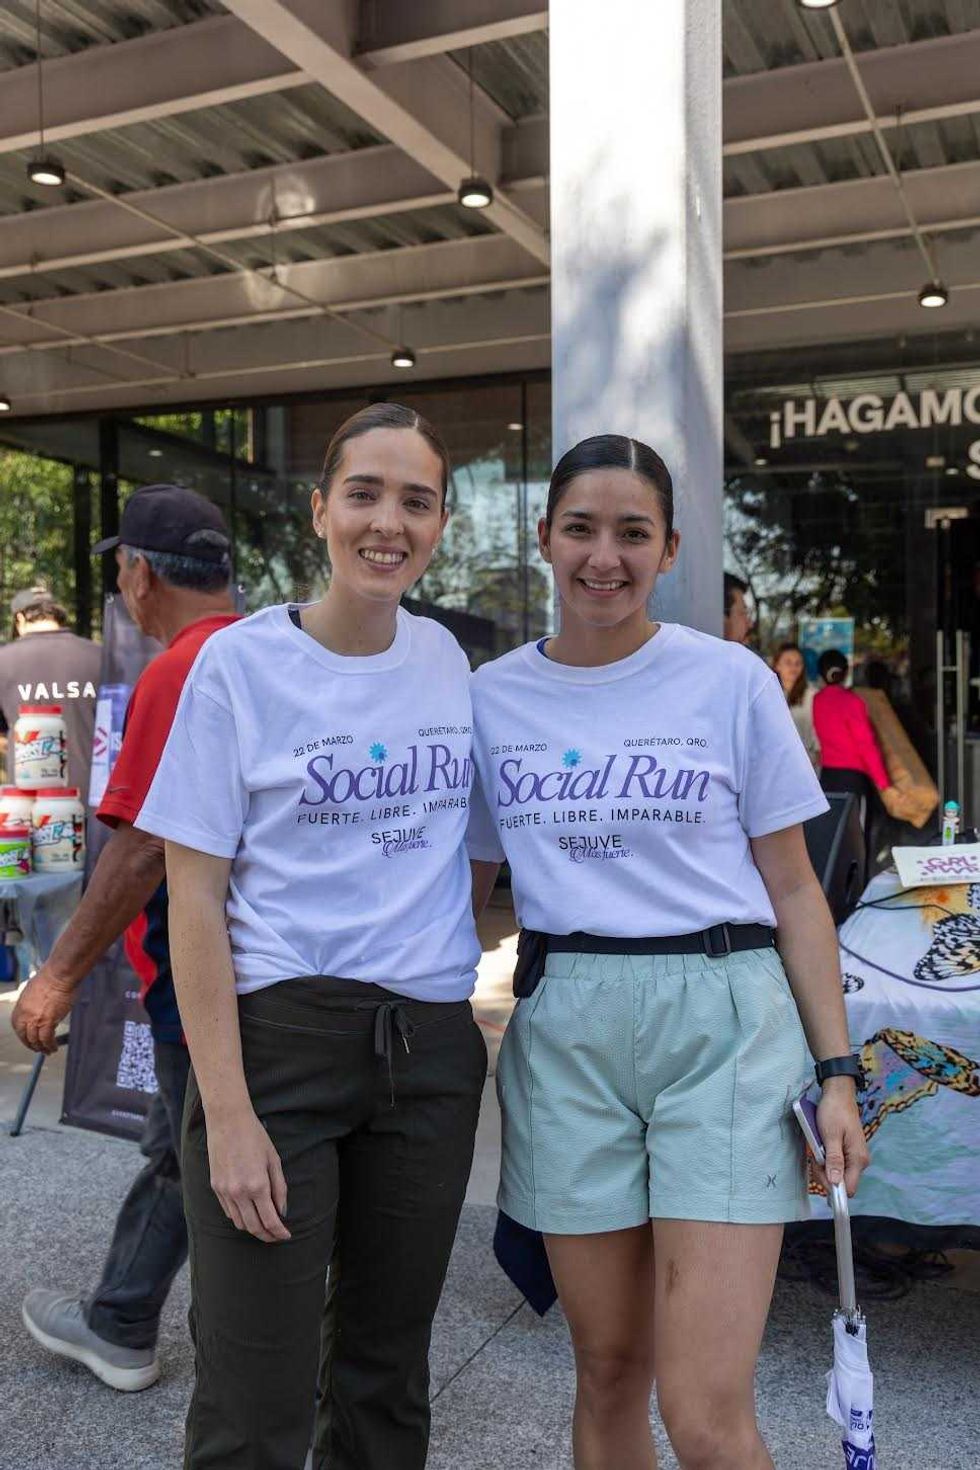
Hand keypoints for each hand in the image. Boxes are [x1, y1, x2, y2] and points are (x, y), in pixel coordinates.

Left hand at [11, 966, 75, 1053]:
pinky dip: (50, 1045)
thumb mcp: (35, 990)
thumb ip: (33, 1002)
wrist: (60, 973)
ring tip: (48, 1050)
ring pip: (35, 1040)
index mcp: (20, 1006)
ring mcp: (35, 1018)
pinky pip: (47, 1039)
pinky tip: (54, 1047)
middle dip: (31, 1044)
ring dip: (42, 1047)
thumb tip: (39, 1009)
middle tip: (38, 1048)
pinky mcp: (48, 1021)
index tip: (30, 1039)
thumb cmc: (52, 977)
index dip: (24, 1036)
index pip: (18, 1027)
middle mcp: (25, 1014)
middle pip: (25, 1036)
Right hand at [206, 1108, 289, 1243]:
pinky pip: (228, 1211)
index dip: (279, 1232)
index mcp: (257, 1185)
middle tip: (276, 1236)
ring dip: (253, 1228)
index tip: (286, 1236)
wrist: (228, 1121)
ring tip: (264, 1226)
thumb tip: (282, 1211)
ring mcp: (225, 1191)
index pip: (270, 1220)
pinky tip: (248, 1213)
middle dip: (267, 1236)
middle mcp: (239, 1192)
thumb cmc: (255, 1137)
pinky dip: (240, 1217)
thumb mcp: (274, 1160)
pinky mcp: (216, 1187)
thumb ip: (280, 1188)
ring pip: (239, 1223)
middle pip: (253, 1227)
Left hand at [814, 1079, 869, 1196]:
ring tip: (818, 1147)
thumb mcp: (830, 1136)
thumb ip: (834, 1160)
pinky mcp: (849, 1151)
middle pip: (841, 1182)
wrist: (838, 1094)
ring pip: (837, 1173)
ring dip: (824, 1164)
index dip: (832, 1187)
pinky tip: (821, 1146)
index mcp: (858, 1159)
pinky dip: (826, 1158)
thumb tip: (835, 1183)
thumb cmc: (834, 1112)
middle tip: (815, 1155)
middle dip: (824, 1173)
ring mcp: (855, 1156)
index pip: (847, 1188)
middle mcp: (860, 1161)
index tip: (818, 1173)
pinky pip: (837, 1163)